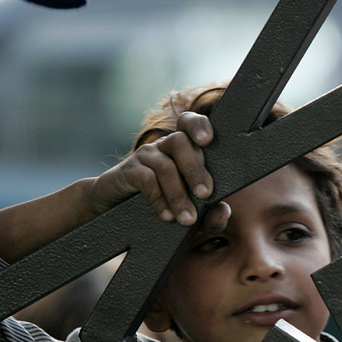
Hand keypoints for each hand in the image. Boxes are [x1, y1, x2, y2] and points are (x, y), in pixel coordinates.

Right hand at [88, 112, 219, 226]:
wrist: (118, 207)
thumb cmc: (165, 205)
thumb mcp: (191, 213)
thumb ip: (211, 215)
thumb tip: (224, 210)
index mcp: (184, 148)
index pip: (189, 123)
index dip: (198, 125)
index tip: (207, 140)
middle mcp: (165, 146)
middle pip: (181, 142)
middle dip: (195, 170)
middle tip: (205, 195)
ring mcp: (146, 156)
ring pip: (165, 165)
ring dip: (178, 194)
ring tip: (187, 218)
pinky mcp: (129, 170)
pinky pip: (146, 179)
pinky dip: (159, 199)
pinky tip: (167, 216)